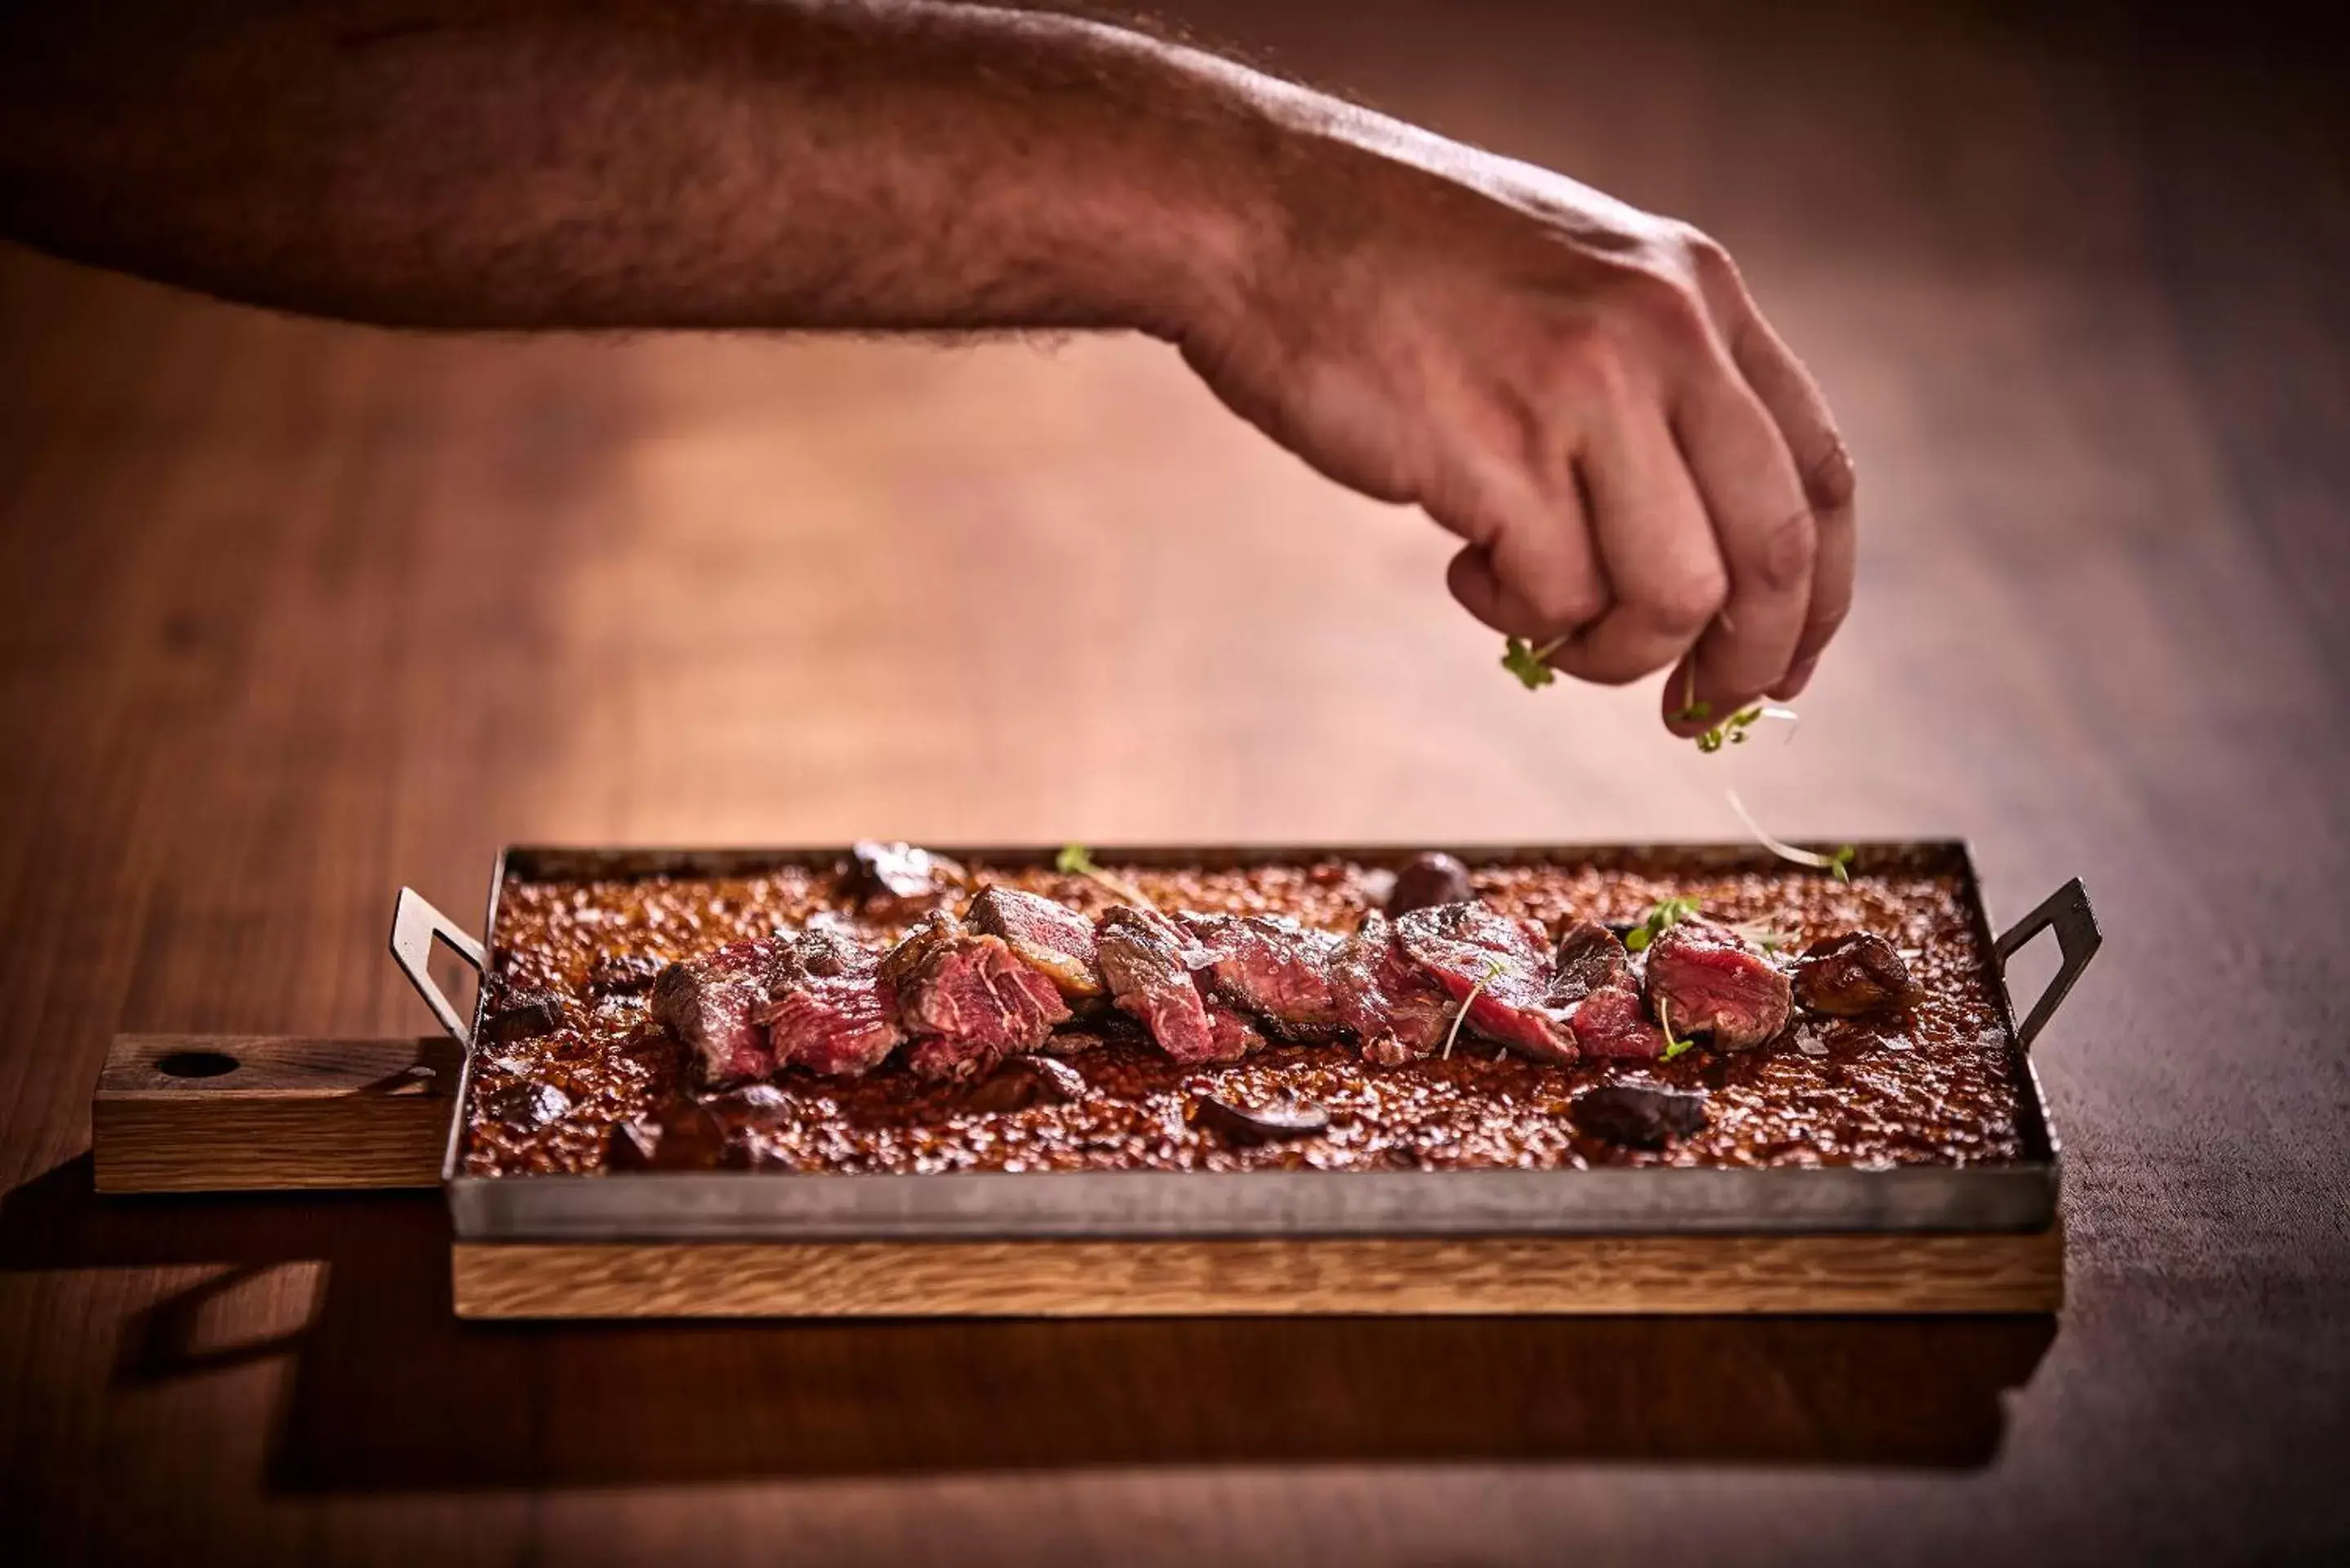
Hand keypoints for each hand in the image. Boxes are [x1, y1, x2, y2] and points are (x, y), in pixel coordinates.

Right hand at [1179, 118, 1854, 722]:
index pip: (1818, 472)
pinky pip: (1557, 598)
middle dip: (1743, 662)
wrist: (1256, 217)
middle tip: (1690, 710)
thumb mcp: (1569, 284)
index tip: (1779, 668)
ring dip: (1611, 649)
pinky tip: (1463, 567)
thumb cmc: (1389, 266)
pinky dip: (1515, 616)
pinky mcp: (1499, 452)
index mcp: (1697, 292)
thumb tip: (1698, 550)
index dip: (1813, 598)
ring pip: (1675, 594)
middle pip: (1772, 550)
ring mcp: (1587, 389)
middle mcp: (1666, 334)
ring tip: (1537, 620)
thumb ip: (1648, 385)